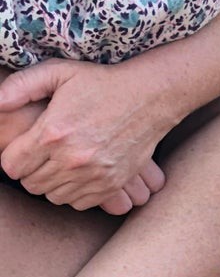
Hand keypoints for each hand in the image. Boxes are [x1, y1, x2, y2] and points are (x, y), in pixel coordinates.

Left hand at [0, 59, 168, 212]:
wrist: (149, 98)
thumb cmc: (102, 84)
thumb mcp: (59, 72)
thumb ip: (21, 86)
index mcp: (53, 132)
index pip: (13, 166)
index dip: (11, 160)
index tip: (20, 153)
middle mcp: (72, 158)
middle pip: (31, 184)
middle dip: (29, 173)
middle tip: (39, 159)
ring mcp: (93, 175)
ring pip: (53, 196)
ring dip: (51, 184)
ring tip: (57, 166)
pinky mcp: (111, 184)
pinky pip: (79, 203)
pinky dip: (73, 193)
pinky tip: (76, 176)